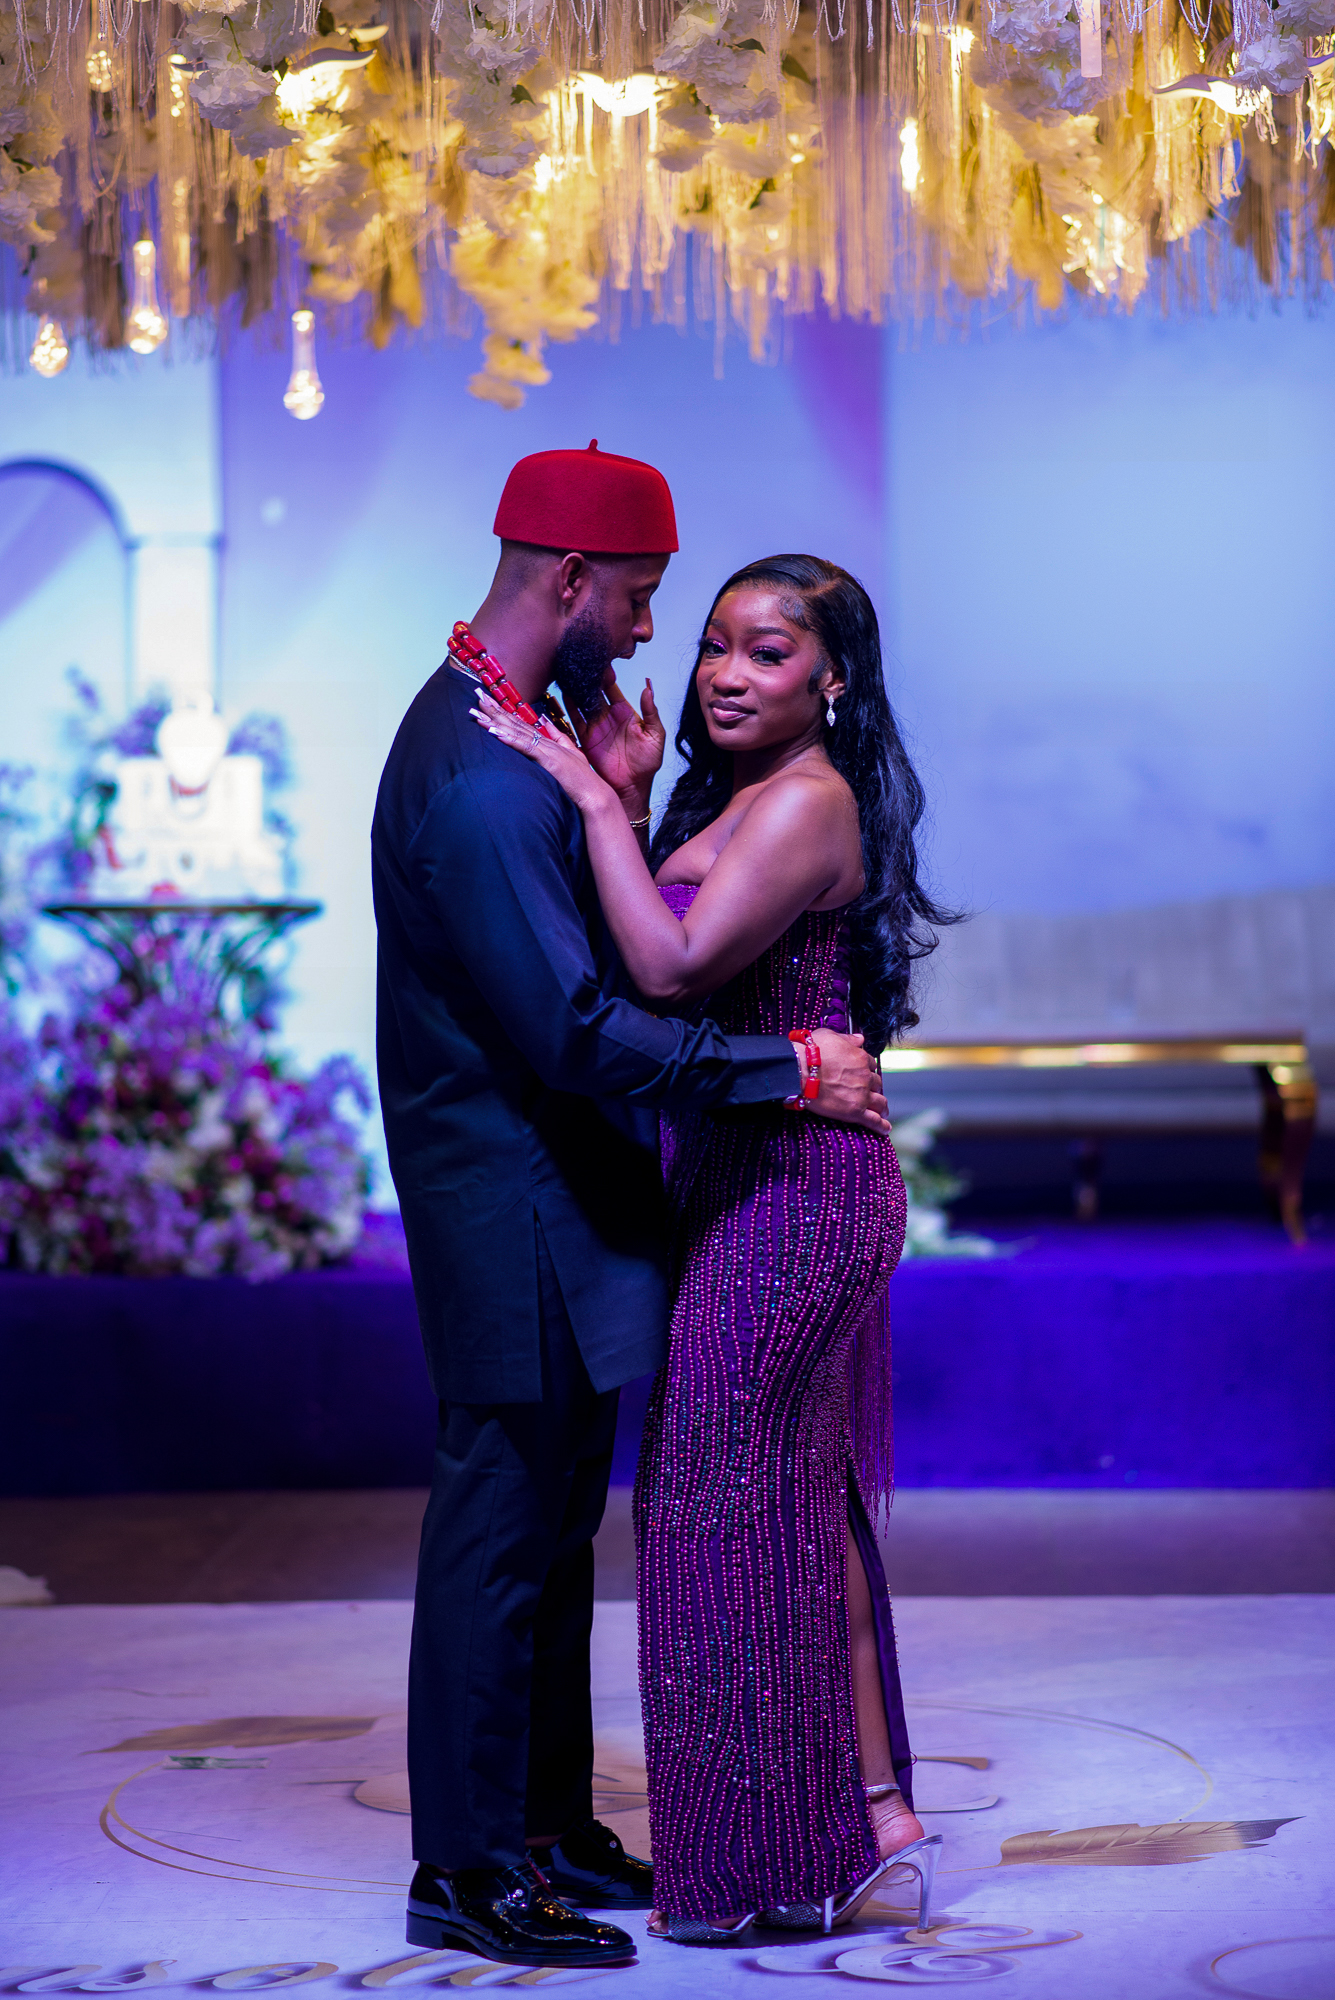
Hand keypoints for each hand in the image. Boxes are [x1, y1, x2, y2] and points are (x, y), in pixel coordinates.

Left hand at [471, 690, 612, 817]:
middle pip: (514, 722)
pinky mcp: (548, 760)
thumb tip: (544, 720)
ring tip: (478, 712)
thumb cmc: (582, 778)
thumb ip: (557, 735)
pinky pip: (525, 747)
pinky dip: (510, 739)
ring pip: (516, 731)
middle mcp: (544, 740)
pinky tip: (495, 732)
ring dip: (495, 722)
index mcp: (546, 740)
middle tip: (475, 695)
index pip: (519, 722)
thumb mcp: (569, 752)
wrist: (594, 793)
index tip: (485, 701)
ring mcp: (546, 749)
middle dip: (493, 709)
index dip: (502, 711)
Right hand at [575, 672, 664, 811]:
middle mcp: (607, 716)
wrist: (633, 786)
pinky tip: (563, 696)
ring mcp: (595, 727)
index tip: (601, 663)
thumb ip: (651, 711)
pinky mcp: (586, 739)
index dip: (606, 676)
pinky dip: (568, 708)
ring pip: (582, 703)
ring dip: (576, 690)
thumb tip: (649, 686)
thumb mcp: (655, 735)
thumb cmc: (647, 763)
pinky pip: (575, 721)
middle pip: (594, 692)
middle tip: (581, 665)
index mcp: (624, 712)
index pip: (612, 688)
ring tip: (568, 676)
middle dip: (588, 679)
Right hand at [808, 1031, 889, 1137]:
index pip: (871, 1065)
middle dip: (874, 1089)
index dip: (868, 1070)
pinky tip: (886, 1129)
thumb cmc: (811, 1051)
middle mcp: (865, 1077)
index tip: (864, 1075)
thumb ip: (848, 1038)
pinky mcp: (855, 1111)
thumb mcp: (830, 1036)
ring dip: (882, 1107)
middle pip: (877, 1084)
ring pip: (880, 1102)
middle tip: (872, 1094)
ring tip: (883, 1112)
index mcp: (861, 1058)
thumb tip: (860, 1038)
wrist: (799, 1070)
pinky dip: (881, 1126)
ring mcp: (862, 1095)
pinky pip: (873, 1120)